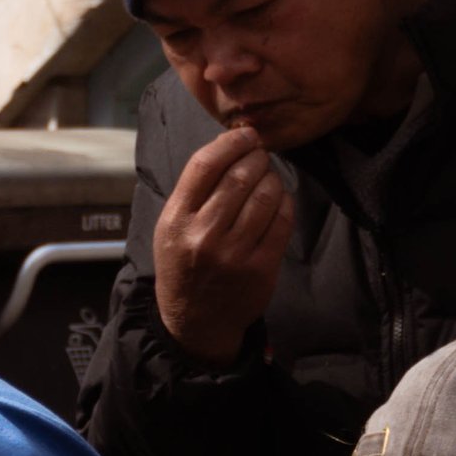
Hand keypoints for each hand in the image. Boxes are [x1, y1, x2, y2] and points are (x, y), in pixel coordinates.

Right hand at [153, 126, 294, 365]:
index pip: (205, 165)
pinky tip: (279, 199)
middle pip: (240, 177)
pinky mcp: (261, 268)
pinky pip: (282, 221)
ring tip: (269, 176)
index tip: (246, 135)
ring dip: (272, 177)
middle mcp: (204, 235)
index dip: (231, 142)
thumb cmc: (184, 263)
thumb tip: (228, 145)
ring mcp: (234, 254)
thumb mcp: (171, 226)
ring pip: (265, 196)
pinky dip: (285, 202)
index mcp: (177, 219)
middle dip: (257, 157)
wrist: (196, 320)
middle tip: (261, 155)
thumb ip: (194, 189)